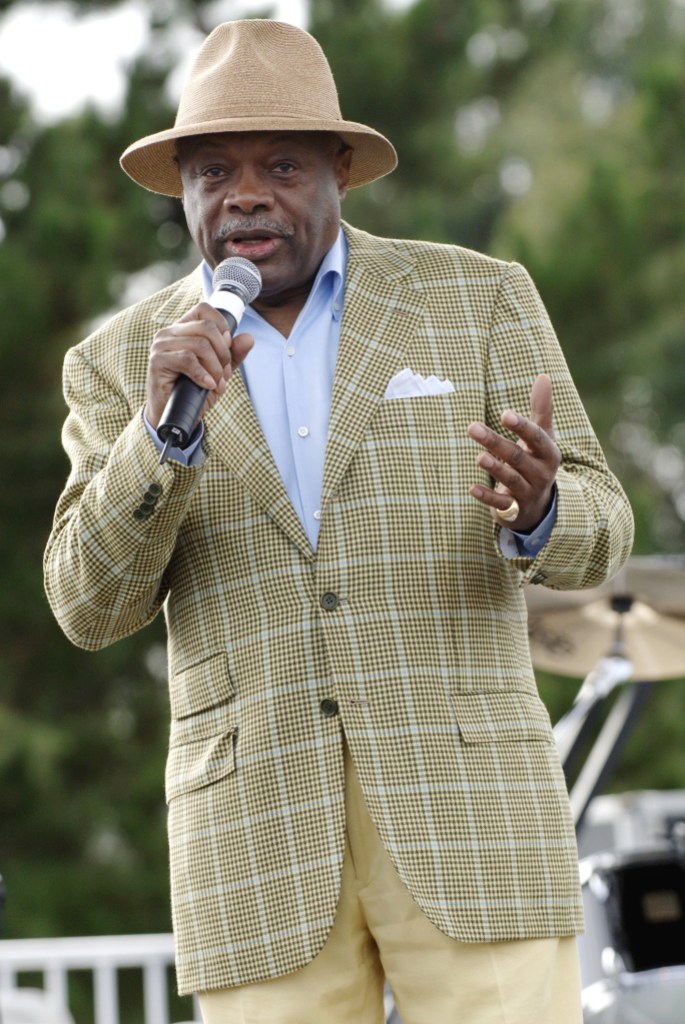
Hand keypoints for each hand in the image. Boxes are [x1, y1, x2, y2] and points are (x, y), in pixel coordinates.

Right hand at [145, 302, 253, 427]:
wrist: (175, 416)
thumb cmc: (194, 392)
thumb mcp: (219, 372)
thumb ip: (233, 355)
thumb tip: (249, 338)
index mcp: (183, 329)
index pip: (204, 309)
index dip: (222, 326)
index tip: (227, 348)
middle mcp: (170, 333)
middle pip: (207, 328)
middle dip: (223, 353)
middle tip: (224, 374)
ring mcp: (161, 345)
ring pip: (200, 345)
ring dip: (215, 368)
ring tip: (216, 384)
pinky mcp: (158, 361)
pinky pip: (188, 359)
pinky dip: (203, 374)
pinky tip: (207, 385)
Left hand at [467, 374, 559, 530]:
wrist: (538, 505)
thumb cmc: (536, 461)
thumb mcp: (543, 437)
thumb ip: (541, 409)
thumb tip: (543, 376)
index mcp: (549, 453)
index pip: (537, 438)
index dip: (522, 427)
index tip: (505, 414)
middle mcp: (541, 473)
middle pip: (518, 457)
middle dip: (496, 442)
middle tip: (472, 427)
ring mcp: (528, 492)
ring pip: (511, 479)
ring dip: (495, 468)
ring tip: (478, 456)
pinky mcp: (514, 510)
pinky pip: (501, 504)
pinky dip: (487, 497)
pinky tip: (471, 488)